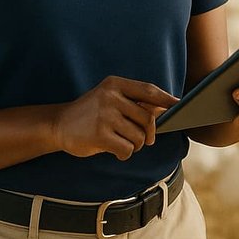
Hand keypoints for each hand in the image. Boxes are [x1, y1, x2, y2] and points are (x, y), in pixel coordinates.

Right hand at [52, 76, 178, 159]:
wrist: (58, 124)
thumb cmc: (92, 113)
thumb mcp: (111, 99)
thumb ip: (136, 103)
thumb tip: (167, 111)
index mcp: (115, 84)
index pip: (149, 91)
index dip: (167, 100)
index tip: (180, 107)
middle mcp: (110, 96)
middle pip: (148, 119)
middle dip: (148, 134)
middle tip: (144, 139)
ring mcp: (104, 115)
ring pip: (139, 137)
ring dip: (135, 145)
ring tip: (121, 141)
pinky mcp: (99, 135)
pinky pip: (127, 149)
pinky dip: (124, 154)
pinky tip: (114, 149)